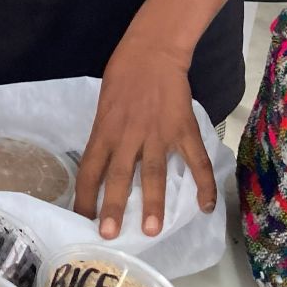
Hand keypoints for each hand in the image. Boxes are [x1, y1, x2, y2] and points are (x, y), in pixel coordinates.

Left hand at [74, 40, 216, 237]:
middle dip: (113, 206)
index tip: (81, 221)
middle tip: (109, 234)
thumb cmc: (123, 76)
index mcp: (104, 130)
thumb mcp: (104, 107)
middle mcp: (128, 135)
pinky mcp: (183, 130)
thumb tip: (102, 166)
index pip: (89, 169)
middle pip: (118, 175)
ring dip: (152, 203)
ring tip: (151, 230)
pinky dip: (203, 185)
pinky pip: (195, 161)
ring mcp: (157, 134)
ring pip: (153, 174)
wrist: (153, 52)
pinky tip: (205, 208)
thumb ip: (105, 136)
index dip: (84, 196)